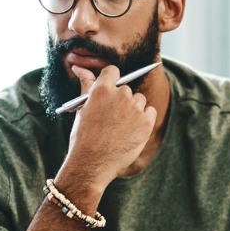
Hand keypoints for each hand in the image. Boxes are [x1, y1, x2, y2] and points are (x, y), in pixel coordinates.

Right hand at [66, 65, 156, 186]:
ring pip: (139, 100)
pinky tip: (132, 131)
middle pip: (126, 89)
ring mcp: (135, 108)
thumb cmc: (83, 137)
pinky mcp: (146, 122)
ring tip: (121, 128)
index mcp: (102, 89)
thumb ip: (86, 84)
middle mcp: (120, 95)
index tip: (110, 92)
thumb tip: (79, 66)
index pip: (113, 71)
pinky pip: (151, 112)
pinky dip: (144, 120)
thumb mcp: (83, 108)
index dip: (112, 81)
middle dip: (121, 101)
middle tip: (112, 119)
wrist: (92, 164)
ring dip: (133, 110)